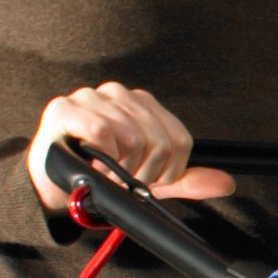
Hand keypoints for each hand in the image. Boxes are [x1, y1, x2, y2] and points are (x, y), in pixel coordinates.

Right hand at [27, 84, 232, 209]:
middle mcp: (119, 94)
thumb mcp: (148, 179)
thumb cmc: (98, 174)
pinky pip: (103, 132)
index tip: (145, 180)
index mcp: (142, 105)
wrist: (50, 183)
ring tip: (103, 173)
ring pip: (132, 138)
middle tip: (120, 179)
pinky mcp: (65, 108)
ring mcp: (91, 97)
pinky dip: (102, 158)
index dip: (167, 170)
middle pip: (158, 141)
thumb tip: (226, 184)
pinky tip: (91, 164)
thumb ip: (186, 180)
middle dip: (142, 173)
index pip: (178, 139)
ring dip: (118, 170)